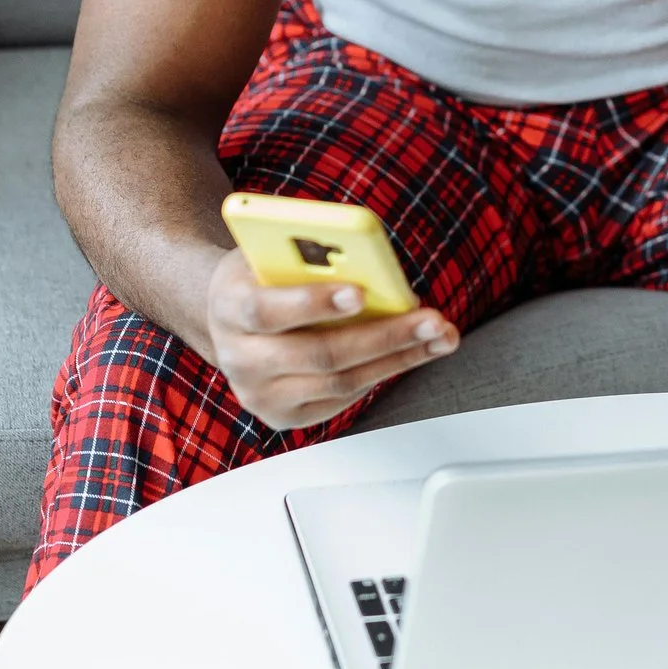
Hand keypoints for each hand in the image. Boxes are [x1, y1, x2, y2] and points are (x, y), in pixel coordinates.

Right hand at [205, 249, 457, 430]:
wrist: (229, 317)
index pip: (267, 310)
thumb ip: (308, 256)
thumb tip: (372, 263)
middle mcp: (239, 358)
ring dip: (398, 358)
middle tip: (429, 319)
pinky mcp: (284, 416)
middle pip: (318, 354)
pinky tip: (412, 352)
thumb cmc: (262, 275)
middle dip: (382, 336)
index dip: (314, 303)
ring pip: (339, 382)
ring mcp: (261, 394)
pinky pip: (343, 397)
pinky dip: (382, 372)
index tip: (361, 293)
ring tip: (438, 335)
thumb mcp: (272, 252)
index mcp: (229, 307)